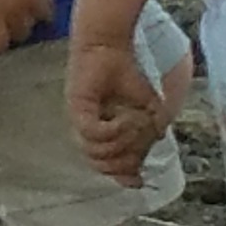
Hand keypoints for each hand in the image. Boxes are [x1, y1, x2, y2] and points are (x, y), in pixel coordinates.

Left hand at [67, 41, 167, 187]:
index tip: (140, 172)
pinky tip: (124, 116)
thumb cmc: (128, 75)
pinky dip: (114, 129)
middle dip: (128, 157)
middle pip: (106, 165)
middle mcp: (89, 134)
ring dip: (124, 140)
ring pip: (99, 153)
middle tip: (141, 134)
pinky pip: (94, 133)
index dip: (126, 173)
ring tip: (135, 120)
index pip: (110, 169)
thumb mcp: (148, 114)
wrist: (111, 47)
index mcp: (103, 137)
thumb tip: (140, 178)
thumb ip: (145, 142)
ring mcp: (81, 123)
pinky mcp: (77, 111)